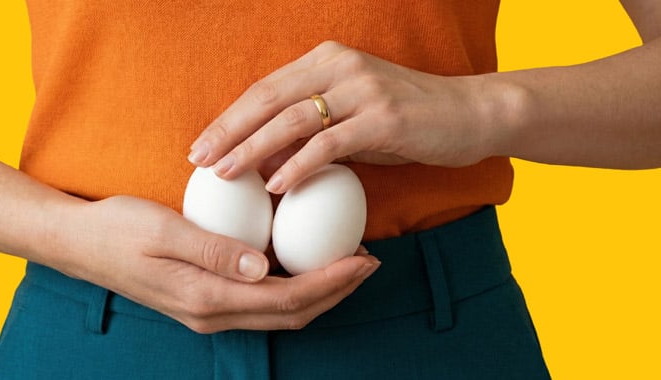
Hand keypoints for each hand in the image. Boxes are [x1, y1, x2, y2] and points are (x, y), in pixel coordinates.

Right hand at [51, 195, 379, 332]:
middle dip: (336, 291)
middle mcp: (211, 315)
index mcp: (207, 298)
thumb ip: (213, 250)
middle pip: (290, 314)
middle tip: (368, 262)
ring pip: (278, 313)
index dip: (331, 282)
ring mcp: (207, 313)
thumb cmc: (117, 229)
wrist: (78, 244)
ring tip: (346, 264)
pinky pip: (259, 303)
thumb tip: (261, 267)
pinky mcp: (202, 302)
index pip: (286, 298)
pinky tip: (300, 262)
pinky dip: (291, 288)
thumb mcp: (163, 230)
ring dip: (318, 292)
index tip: (363, 260)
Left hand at [188, 41, 497, 192]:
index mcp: (326, 60)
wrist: (469, 114)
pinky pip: (330, 143)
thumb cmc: (406, 121)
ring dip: (253, 148)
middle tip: (198, 160)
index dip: (229, 118)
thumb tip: (264, 163)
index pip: (264, 88)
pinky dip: (299, 164)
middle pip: (268, 97)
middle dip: (229, 131)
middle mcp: (339, 66)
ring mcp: (361, 88)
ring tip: (226, 173)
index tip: (202, 146)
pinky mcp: (383, 117)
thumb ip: (310, 132)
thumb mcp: (352, 119)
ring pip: (292, 118)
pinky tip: (277, 186)